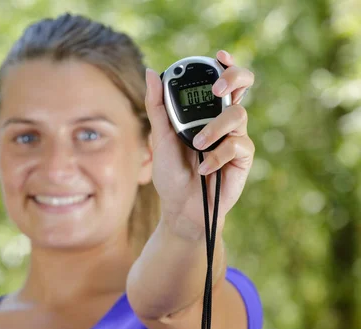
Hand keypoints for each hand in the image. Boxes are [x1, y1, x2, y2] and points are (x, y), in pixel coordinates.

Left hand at [144, 50, 254, 231]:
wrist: (181, 207)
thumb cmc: (170, 173)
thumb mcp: (159, 138)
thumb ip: (158, 107)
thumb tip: (150, 72)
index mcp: (202, 112)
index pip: (218, 80)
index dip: (224, 64)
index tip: (219, 56)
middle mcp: (221, 120)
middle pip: (241, 86)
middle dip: (234, 79)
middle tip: (219, 89)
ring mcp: (234, 137)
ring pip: (238, 114)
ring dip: (214, 128)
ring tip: (197, 145)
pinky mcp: (242, 157)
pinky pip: (238, 145)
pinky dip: (218, 155)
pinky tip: (205, 169)